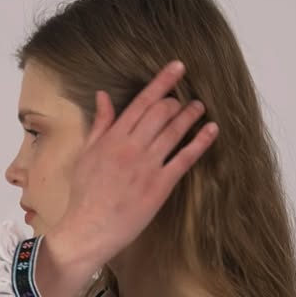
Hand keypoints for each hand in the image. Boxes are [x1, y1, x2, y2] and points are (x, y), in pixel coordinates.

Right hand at [50, 58, 217, 275]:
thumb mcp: (86, 154)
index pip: (142, 102)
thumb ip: (100, 124)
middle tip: (184, 99)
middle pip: (161, 113)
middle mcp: (132, 147)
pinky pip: (184, 159)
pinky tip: (211, 130)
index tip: (177, 67)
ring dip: (190, 116)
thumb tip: (103, 96)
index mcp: (113, 138)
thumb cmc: (84, 195)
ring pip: (174, 131)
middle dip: (176, 101)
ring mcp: (147, 166)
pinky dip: (200, 143)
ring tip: (200, 106)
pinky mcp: (160, 186)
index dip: (162, 82)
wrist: (88, 229)